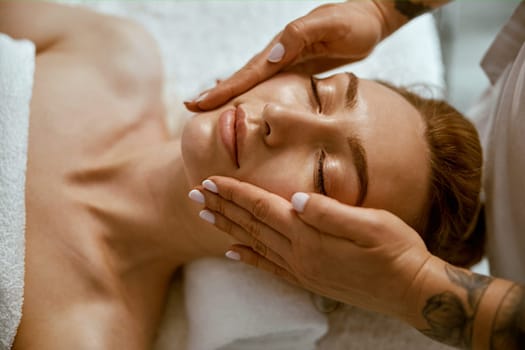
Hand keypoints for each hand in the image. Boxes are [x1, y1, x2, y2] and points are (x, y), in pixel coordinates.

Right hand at [185, 1, 386, 111]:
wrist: (371, 19)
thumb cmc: (355, 23)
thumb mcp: (331, 25)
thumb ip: (299, 35)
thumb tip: (271, 56)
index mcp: (283, 47)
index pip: (248, 72)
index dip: (224, 88)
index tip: (200, 101)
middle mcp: (280, 56)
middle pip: (243, 79)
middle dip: (217, 93)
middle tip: (190, 107)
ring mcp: (287, 63)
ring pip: (254, 84)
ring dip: (231, 96)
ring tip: (209, 108)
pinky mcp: (298, 71)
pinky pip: (270, 87)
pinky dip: (253, 95)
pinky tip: (244, 103)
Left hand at [190, 176, 432, 322]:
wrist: (413, 292)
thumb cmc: (397, 251)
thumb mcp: (371, 224)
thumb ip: (330, 212)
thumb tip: (294, 198)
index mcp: (312, 236)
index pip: (263, 207)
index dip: (235, 192)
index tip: (210, 180)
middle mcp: (300, 256)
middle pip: (252, 225)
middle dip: (222, 207)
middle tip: (194, 194)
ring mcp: (303, 270)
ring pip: (255, 244)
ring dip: (229, 227)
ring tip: (206, 216)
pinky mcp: (310, 280)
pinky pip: (269, 267)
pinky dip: (248, 257)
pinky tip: (233, 252)